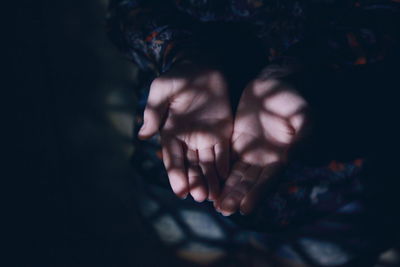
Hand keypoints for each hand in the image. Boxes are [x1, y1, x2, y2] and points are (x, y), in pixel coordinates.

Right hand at [138, 62, 232, 201]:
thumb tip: (143, 136)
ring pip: (207, 164)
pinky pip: (223, 152)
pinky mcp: (222, 132)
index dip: (176, 176)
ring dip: (210, 179)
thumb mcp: (162, 91)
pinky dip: (224, 164)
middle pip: (191, 166)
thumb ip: (153, 112)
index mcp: (171, 134)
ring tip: (214, 195)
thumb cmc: (178, 77)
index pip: (173, 160)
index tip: (180, 192)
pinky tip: (226, 177)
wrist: (201, 67)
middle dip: (195, 182)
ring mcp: (205, 138)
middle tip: (200, 197)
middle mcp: (188, 140)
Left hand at [215, 78, 307, 215]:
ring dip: (226, 189)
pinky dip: (217, 171)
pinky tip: (207, 180)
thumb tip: (292, 158)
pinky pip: (225, 158)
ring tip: (214, 203)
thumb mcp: (303, 117)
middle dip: (236, 196)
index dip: (257, 194)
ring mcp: (249, 151)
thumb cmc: (294, 100)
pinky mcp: (235, 141)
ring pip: (235, 174)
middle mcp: (264, 159)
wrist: (275, 84)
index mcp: (281, 157)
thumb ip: (302, 137)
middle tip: (223, 210)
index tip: (245, 209)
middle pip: (249, 182)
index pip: (268, 180)